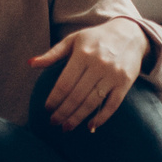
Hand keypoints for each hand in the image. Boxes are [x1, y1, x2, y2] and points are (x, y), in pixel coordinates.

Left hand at [32, 18, 148, 131]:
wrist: (130, 34)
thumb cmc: (96, 38)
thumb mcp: (73, 40)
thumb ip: (52, 54)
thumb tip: (31, 63)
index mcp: (83, 54)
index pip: (65, 83)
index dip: (54, 98)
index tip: (47, 108)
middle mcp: (98, 64)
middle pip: (77, 95)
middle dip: (63, 112)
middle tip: (54, 122)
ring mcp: (113, 75)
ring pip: (92, 102)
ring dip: (78, 117)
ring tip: (66, 127)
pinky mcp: (125, 83)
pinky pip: (112, 105)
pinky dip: (101, 117)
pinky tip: (90, 126)